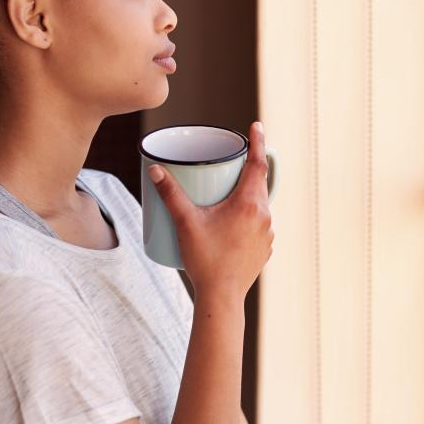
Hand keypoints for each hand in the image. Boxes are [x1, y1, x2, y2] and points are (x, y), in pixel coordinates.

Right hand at [149, 121, 274, 302]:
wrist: (222, 298)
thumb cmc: (205, 259)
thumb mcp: (185, 222)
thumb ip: (170, 193)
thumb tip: (156, 168)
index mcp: (249, 203)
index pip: (259, 163)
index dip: (259, 142)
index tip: (256, 125)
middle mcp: (264, 215)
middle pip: (259, 182)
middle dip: (246, 169)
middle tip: (231, 160)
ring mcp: (267, 234)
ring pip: (259, 204)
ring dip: (246, 195)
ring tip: (226, 193)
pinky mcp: (264, 248)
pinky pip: (258, 223)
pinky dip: (247, 216)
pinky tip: (231, 222)